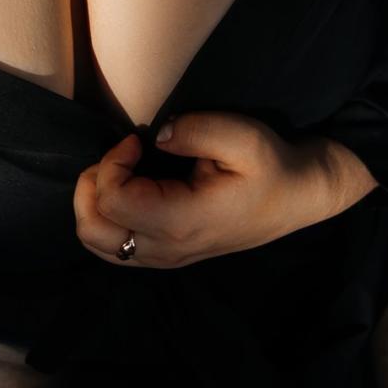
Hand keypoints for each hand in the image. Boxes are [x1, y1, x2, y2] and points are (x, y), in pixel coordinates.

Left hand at [71, 113, 374, 268]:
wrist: (296, 198)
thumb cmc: (272, 166)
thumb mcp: (243, 136)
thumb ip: (193, 130)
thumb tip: (154, 135)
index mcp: (183, 222)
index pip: (112, 201)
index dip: (111, 163)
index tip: (135, 140)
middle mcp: (168, 248)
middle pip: (92, 230)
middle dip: (91, 185)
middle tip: (120, 156)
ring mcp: (166, 257)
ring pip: (97, 243)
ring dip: (95, 202)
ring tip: (121, 172)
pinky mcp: (166, 255)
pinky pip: (114, 247)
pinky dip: (106, 217)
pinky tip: (130, 188)